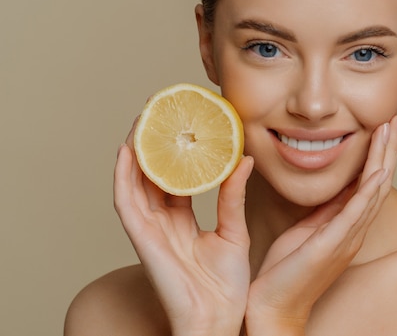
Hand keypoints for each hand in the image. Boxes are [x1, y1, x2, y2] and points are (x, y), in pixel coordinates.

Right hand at [113, 119, 253, 335]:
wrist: (219, 320)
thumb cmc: (226, 286)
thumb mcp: (235, 232)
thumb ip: (233, 197)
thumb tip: (243, 160)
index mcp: (182, 221)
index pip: (174, 178)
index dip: (176, 152)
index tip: (184, 124)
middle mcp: (162, 222)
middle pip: (151, 175)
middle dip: (153, 143)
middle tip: (159, 110)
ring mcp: (150, 230)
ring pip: (135, 182)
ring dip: (135, 151)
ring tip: (142, 119)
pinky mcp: (143, 240)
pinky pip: (127, 204)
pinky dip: (124, 177)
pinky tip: (127, 151)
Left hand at [244, 114, 396, 334]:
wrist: (275, 306)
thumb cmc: (288, 270)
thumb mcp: (308, 229)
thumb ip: (326, 210)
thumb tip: (336, 186)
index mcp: (347, 224)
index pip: (370, 181)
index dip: (380, 153)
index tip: (385, 125)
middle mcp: (354, 230)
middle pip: (380, 181)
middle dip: (390, 148)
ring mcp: (347, 238)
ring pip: (374, 191)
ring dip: (384, 159)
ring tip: (391, 130)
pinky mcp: (332, 245)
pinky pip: (356, 214)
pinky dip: (369, 191)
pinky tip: (379, 171)